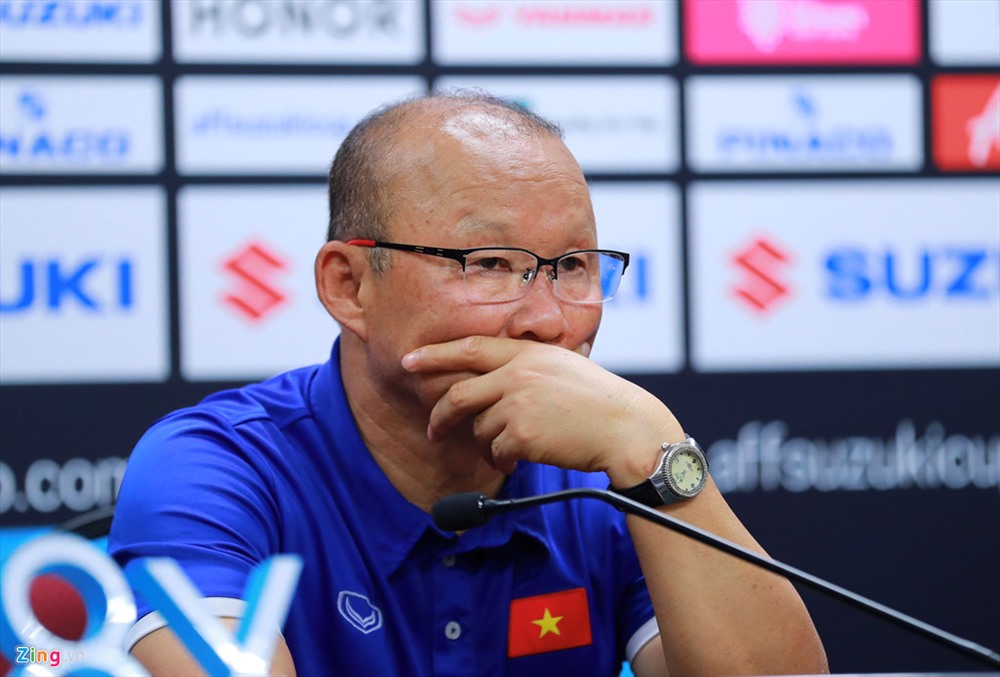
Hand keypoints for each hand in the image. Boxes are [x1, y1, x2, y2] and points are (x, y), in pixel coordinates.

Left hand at [401, 336, 682, 484]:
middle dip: (440, 416)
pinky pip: (497, 451)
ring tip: (519, 447)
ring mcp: (518, 403)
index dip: (435, 354)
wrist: (626, 429)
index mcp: (528, 353)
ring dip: (492, 443)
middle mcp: (518, 373)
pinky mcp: (521, 434)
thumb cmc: (600, 402)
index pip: (470, 348)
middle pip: (459, 394)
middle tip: (433, 430)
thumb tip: (494, 379)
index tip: (409, 360)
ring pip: (480, 429)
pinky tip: (526, 457)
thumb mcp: (564, 366)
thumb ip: (529, 367)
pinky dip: (505, 459)